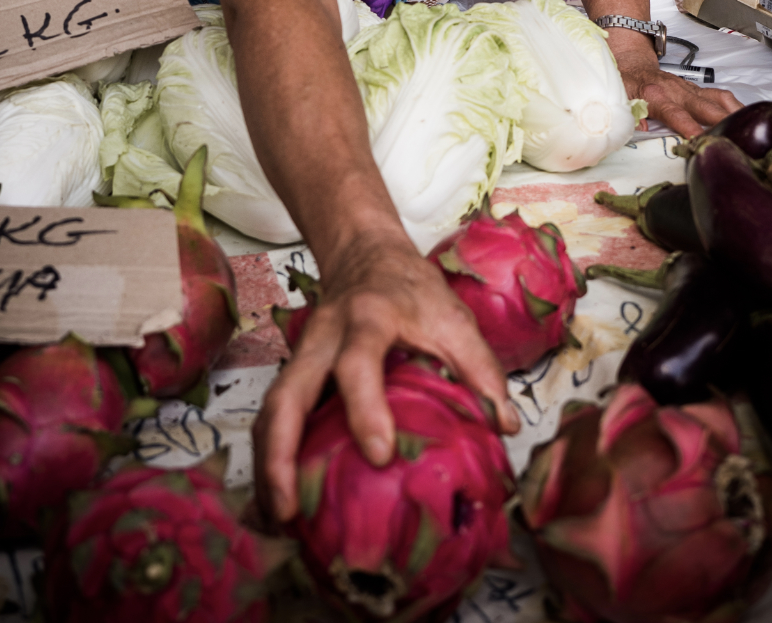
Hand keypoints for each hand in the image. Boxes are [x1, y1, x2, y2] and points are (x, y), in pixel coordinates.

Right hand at [253, 241, 517, 523]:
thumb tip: (505, 426)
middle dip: (280, 453)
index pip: (357, 364)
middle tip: (287, 510)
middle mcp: (321, 339)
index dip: (365, 408)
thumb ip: (480, 369)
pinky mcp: (292, 374)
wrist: (364, 253)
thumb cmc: (412, 290)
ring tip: (275, 518)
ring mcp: (299, 357)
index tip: (380, 455)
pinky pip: (270, 418)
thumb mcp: (454, 317)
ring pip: (269, 412)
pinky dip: (268, 458)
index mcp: (366, 320)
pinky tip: (276, 498)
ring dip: (265, 466)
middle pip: (285, 395)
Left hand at [618, 43, 739, 137]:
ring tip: (750, 128)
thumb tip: (641, 128)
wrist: (634, 64)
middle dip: (723, 121)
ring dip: (735, 112)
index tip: (700, 139)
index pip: (676, 114)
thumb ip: (629, 113)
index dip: (689, 126)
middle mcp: (678, 91)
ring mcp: (690, 90)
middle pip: (706, 106)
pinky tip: (745, 117)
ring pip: (718, 98)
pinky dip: (734, 106)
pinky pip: (720, 96)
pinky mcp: (698, 90)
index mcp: (656, 95)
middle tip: (738, 137)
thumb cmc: (627, 83)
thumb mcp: (620, 97)